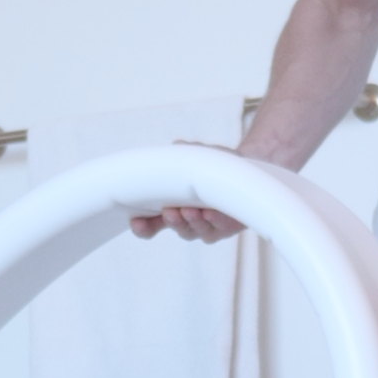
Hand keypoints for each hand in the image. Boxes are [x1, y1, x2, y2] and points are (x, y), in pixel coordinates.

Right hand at [130, 139, 245, 242]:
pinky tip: (210, 212)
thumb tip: (177, 147)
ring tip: (189, 211)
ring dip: (191, 222)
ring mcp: (205, 227)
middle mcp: (186, 221)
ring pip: (195, 230)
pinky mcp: (224, 228)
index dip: (142, 226)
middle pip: (174, 227)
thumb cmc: (210, 164)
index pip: (150, 224)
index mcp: (170, 208)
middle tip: (169, 211)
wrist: (242, 168)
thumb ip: (182, 154)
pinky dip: (214, 220)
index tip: (135, 221)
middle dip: (171, 220)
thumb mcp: (193, 156)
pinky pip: (218, 227)